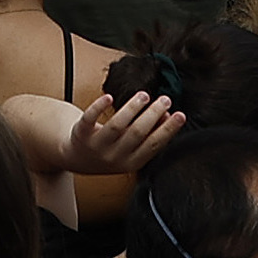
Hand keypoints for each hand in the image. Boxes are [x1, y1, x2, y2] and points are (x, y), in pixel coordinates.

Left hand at [53, 87, 186, 183]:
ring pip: (116, 126)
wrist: (77, 157)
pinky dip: (99, 107)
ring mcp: (96, 146)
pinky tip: (110, 97)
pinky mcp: (81, 134)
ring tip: (144, 95)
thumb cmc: (109, 150)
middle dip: (153, 115)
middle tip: (165, 99)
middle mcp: (114, 156)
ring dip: (132, 109)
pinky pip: (89, 120)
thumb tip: (169, 116)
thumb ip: (149, 136)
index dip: (168, 130)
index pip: (153, 145)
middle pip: (137, 133)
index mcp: (131, 162)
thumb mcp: (131, 150)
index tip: (180, 115)